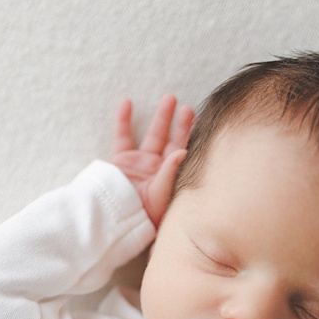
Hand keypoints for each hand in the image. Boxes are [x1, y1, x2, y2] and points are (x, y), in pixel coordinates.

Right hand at [113, 94, 193, 225]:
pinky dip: (123, 120)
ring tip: (169, 98)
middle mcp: (158, 166)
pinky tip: (127, 102)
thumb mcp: (162, 193)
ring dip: (161, 117)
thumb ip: (171, 172)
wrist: (119, 220)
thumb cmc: (147, 214)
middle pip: (171, 139)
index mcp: (172, 174)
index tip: (199, 118)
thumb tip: (182, 151)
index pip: (184, 150)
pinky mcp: (121, 161)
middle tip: (186, 106)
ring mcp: (140, 162)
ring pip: (152, 134)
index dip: (191, 135)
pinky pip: (122, 136)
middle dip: (179, 122)